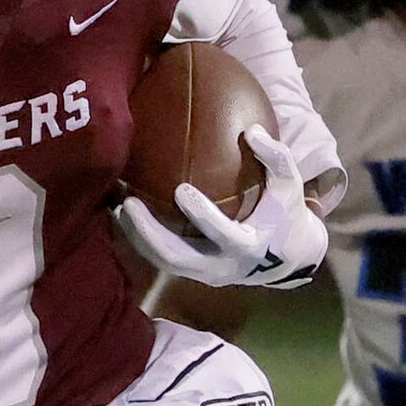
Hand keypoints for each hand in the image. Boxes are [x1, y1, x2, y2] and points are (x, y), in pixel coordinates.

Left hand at [116, 127, 327, 288]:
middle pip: (177, 258)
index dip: (201, 216)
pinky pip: (161, 259)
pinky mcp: (192, 274)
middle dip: (149, 234)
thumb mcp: (289, 187)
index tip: (180, 190)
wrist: (286, 258)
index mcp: (247, 247)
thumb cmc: (286, 215)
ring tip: (116, 208)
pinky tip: (123, 216)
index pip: (222, 234)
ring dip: (137, 238)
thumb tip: (251, 131)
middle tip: (127, 204)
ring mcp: (204, 275)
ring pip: (162, 262)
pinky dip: (141, 240)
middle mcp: (221, 268)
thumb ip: (276, 158)